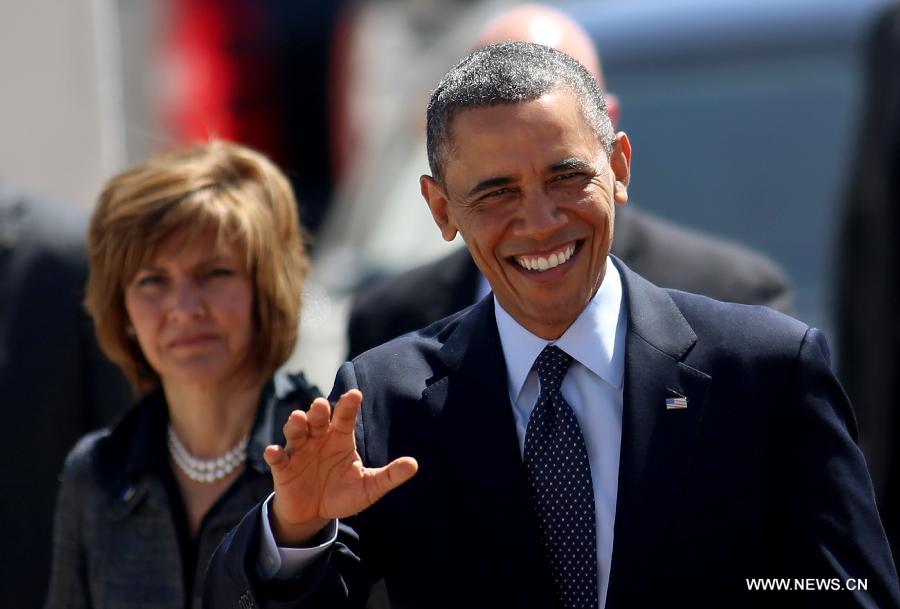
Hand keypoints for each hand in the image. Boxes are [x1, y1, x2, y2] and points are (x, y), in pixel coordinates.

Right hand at [264, 390, 417, 544]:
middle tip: (322, 405)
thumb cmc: (343, 493)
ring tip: (298, 419)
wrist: (316, 514)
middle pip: (319, 419)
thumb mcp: (369, 487)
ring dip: (295, 424)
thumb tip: (414, 465)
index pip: (345, 417)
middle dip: (319, 411)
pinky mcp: (283, 467)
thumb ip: (389, 475)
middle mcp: (319, 438)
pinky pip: (277, 458)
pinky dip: (274, 454)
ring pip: (296, 431)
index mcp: (341, 437)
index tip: (355, 395)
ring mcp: (299, 451)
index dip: (348, 406)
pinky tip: (274, 452)